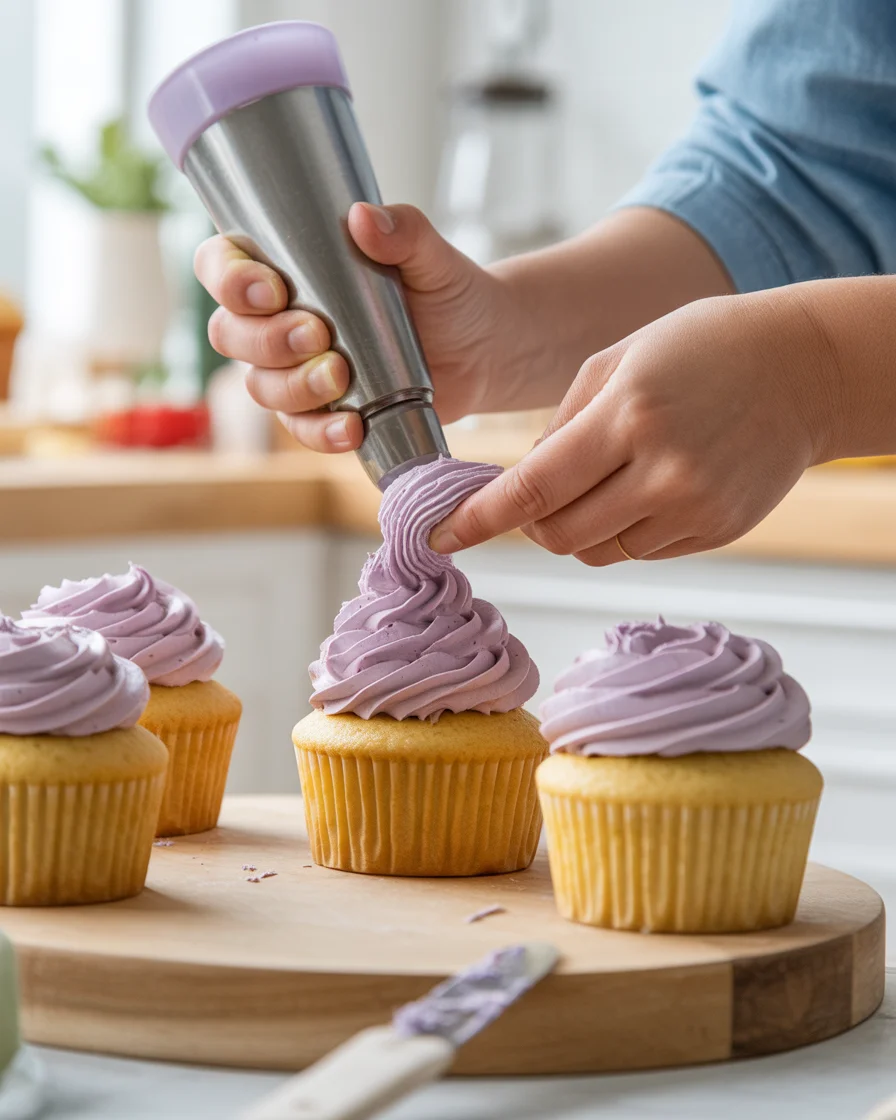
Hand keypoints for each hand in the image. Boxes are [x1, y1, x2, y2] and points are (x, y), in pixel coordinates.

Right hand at [193, 203, 531, 451]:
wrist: (483, 350)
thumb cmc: (447, 292)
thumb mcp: (431, 256)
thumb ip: (402, 232)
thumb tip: (363, 217)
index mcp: (286, 266)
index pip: (221, 266)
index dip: (229, 279)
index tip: (272, 287)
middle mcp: (278, 319)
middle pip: (231, 333)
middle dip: (265, 339)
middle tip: (317, 334)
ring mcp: (296, 370)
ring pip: (261, 386)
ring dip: (293, 386)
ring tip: (341, 377)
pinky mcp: (324, 412)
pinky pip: (301, 430)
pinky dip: (321, 433)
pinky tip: (351, 427)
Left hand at [430, 290, 834, 563]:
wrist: (802, 371)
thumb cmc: (700, 348)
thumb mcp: (617, 360)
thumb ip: (561, 424)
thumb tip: (522, 482)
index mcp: (627, 415)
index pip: (533, 488)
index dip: (479, 519)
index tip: (440, 537)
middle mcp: (661, 470)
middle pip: (559, 535)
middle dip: (529, 525)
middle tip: (529, 500)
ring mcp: (694, 508)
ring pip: (598, 551)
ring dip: (576, 529)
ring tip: (598, 482)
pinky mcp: (717, 531)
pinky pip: (641, 552)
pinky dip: (622, 531)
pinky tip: (643, 489)